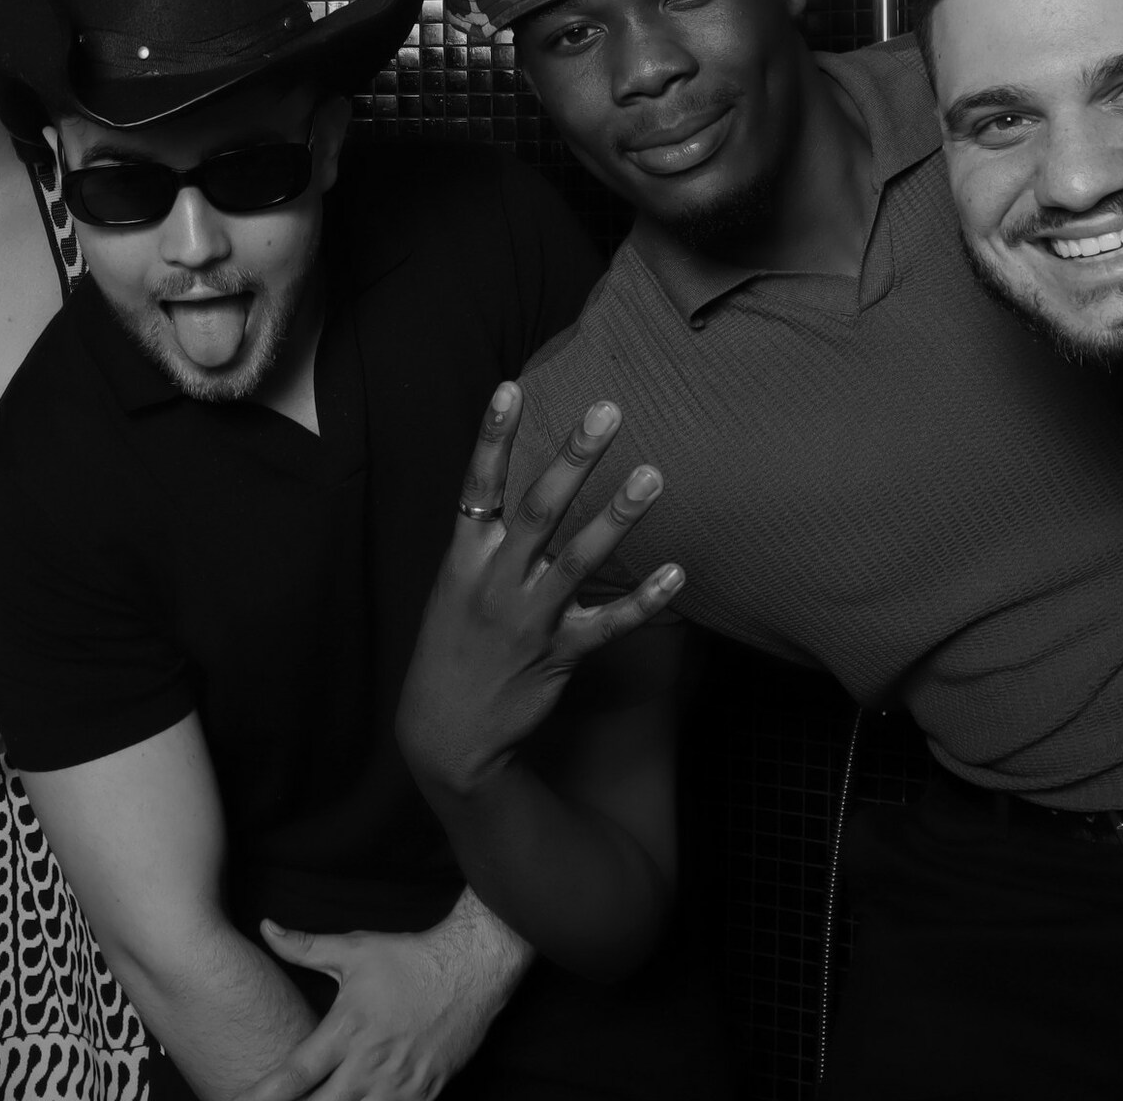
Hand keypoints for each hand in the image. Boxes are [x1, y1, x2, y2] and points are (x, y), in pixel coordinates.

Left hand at [241, 901, 527, 1100]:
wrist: (472, 970)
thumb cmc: (409, 959)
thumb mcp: (353, 949)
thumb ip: (303, 947)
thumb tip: (266, 927)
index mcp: (346, 1031)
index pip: (295, 1074)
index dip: (263, 1095)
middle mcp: (370, 1065)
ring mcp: (400, 1085)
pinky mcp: (426, 1094)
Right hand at [396, 383, 680, 796]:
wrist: (446, 734)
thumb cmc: (452, 650)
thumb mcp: (454, 589)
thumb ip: (488, 544)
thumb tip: (520, 493)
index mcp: (464, 559)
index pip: (477, 487)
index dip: (492, 437)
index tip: (509, 388)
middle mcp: (496, 582)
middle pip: (538, 509)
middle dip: (574, 458)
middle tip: (607, 412)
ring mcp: (528, 619)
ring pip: (577, 559)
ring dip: (618, 516)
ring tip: (654, 475)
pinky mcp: (559, 656)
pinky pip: (608, 625)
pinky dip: (643, 600)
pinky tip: (677, 573)